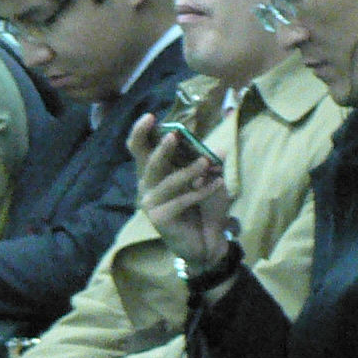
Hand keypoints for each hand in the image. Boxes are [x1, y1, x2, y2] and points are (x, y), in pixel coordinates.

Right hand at [128, 114, 230, 270]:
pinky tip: (217, 185)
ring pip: (168, 181)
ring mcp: (150, 203)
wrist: (208, 241)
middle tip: (175, 136)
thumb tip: (218, 147)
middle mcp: (147, 185)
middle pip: (149, 162)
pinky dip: (200, 191)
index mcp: (154, 171)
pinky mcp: (159, 218)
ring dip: (189, 171)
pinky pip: (181, 200)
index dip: (140, 132)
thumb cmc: (204, 207)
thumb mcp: (209, 179)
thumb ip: (209, 162)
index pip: (139, 148)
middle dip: (163, 148)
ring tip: (207, 163)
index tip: (151, 116)